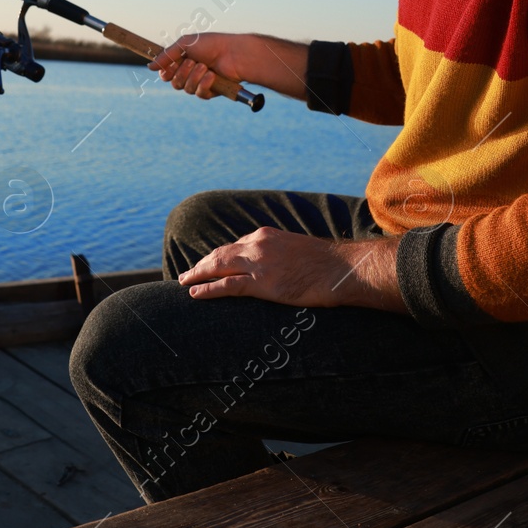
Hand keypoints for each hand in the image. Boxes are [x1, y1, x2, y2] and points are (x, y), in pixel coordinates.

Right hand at [148, 32, 245, 99]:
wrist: (235, 53)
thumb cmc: (212, 44)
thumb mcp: (185, 44)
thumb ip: (166, 55)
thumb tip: (149, 66)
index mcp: (182, 61)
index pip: (166, 73)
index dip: (166, 72)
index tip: (169, 67)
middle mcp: (190, 73)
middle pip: (174, 83)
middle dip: (182, 73)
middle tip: (192, 62)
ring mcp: (200, 82)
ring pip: (186, 89)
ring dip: (194, 77)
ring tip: (205, 67)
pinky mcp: (211, 91)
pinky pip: (200, 94)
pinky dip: (204, 84)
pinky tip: (212, 76)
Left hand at [177, 227, 406, 311]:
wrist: (343, 268)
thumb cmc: (328, 264)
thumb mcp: (299, 251)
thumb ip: (281, 255)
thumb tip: (277, 266)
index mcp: (266, 235)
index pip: (235, 245)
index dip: (219, 256)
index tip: (209, 263)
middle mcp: (257, 245)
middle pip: (220, 253)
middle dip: (203, 263)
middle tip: (188, 273)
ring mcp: (259, 263)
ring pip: (218, 266)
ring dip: (198, 274)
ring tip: (184, 281)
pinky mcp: (262, 283)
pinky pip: (227, 286)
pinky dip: (208, 288)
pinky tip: (194, 293)